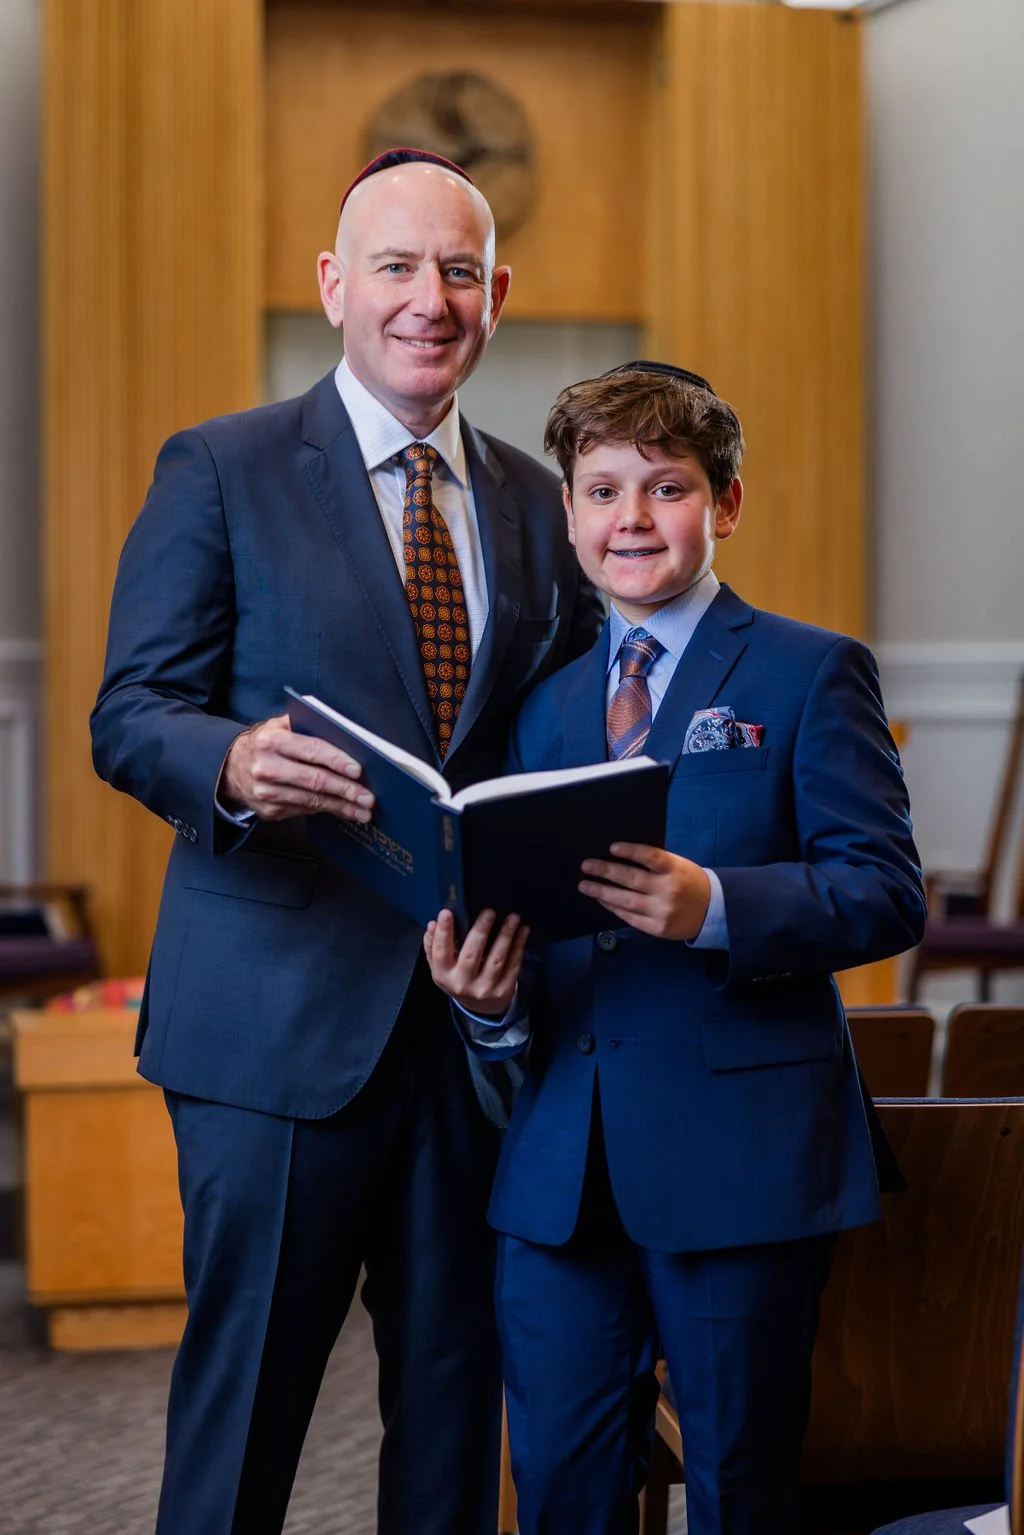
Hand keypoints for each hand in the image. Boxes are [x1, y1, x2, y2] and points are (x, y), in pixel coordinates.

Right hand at [219, 714, 374, 822]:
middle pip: (315, 781)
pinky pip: (305, 811)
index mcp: (272, 741)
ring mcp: (267, 793)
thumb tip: (344, 733)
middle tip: (368, 797)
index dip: (337, 760)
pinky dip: (328, 811)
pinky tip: (345, 812)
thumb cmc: (264, 744)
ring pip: (312, 801)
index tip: (358, 770)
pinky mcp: (270, 811)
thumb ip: (305, 724)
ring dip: (342, 807)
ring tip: (364, 811)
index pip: (311, 749)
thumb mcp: (277, 726)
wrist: (229, 768)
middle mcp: (267, 767)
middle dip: (346, 790)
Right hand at [423, 908, 528, 1015]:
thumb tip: (432, 924)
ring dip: (506, 936)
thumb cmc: (458, 977)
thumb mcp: (441, 967)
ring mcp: (485, 989)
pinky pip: (513, 965)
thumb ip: (434, 945)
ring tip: (513, 918)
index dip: (443, 933)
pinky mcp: (504, 990)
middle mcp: (463, 984)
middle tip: (489, 911)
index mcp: (444, 975)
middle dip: (481, 931)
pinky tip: (523, 931)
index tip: (447, 912)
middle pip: (471, 955)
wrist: (480, 1008)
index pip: (441, 952)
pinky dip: (519, 946)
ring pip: (496, 959)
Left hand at [579, 843, 710, 940]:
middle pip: (632, 879)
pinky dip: (613, 907)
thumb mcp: (678, 865)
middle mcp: (668, 890)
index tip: (611, 847)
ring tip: (585, 885)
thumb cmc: (689, 881)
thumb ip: (655, 862)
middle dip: (606, 871)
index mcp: (674, 870)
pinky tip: (601, 899)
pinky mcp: (657, 928)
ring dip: (602, 892)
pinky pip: (630, 917)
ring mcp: (662, 911)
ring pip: (627, 901)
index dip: (631, 851)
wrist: (711, 910)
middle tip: (586, 865)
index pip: (651, 857)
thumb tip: (621, 856)